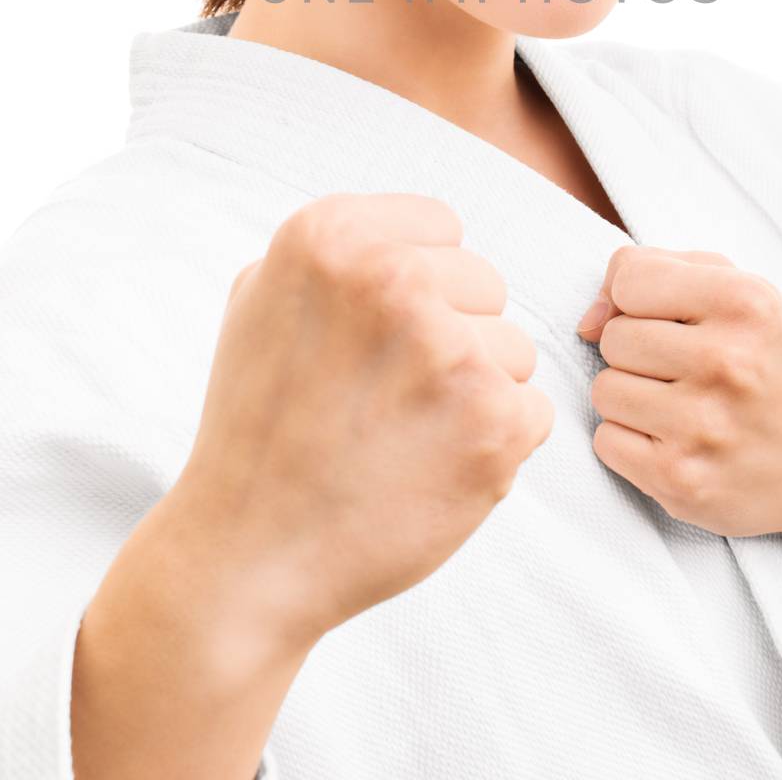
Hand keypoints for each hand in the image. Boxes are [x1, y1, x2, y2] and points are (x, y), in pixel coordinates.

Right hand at [178, 193, 554, 654]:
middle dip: (452, 336)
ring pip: (514, 348)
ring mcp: (447, 350)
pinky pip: (532, 410)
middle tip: (387, 395)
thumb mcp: (262, 298)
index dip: (421, 285)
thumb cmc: (258, 426)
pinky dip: (497, 447)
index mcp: (333, 234)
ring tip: (405, 435)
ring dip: (477, 392)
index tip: (377, 336)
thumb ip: (338, 250)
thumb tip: (410, 233)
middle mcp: (393, 278)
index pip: (442, 226)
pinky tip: (432, 469)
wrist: (248, 554)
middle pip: (486, 283)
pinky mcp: (493, 421)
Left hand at [576, 245, 781, 538]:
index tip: (672, 321)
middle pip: (613, 338)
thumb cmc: (762, 361)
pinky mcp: (681, 479)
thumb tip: (586, 321)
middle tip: (682, 369)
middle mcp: (727, 362)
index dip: (638, 299)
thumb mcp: (732, 290)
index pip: (630, 278)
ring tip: (678, 404)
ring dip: (629, 397)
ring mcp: (703, 426)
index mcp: (744, 303)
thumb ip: (653, 271)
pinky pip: (605, 442)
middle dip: (635, 351)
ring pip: (603, 390)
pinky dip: (629, 441)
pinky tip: (673, 440)